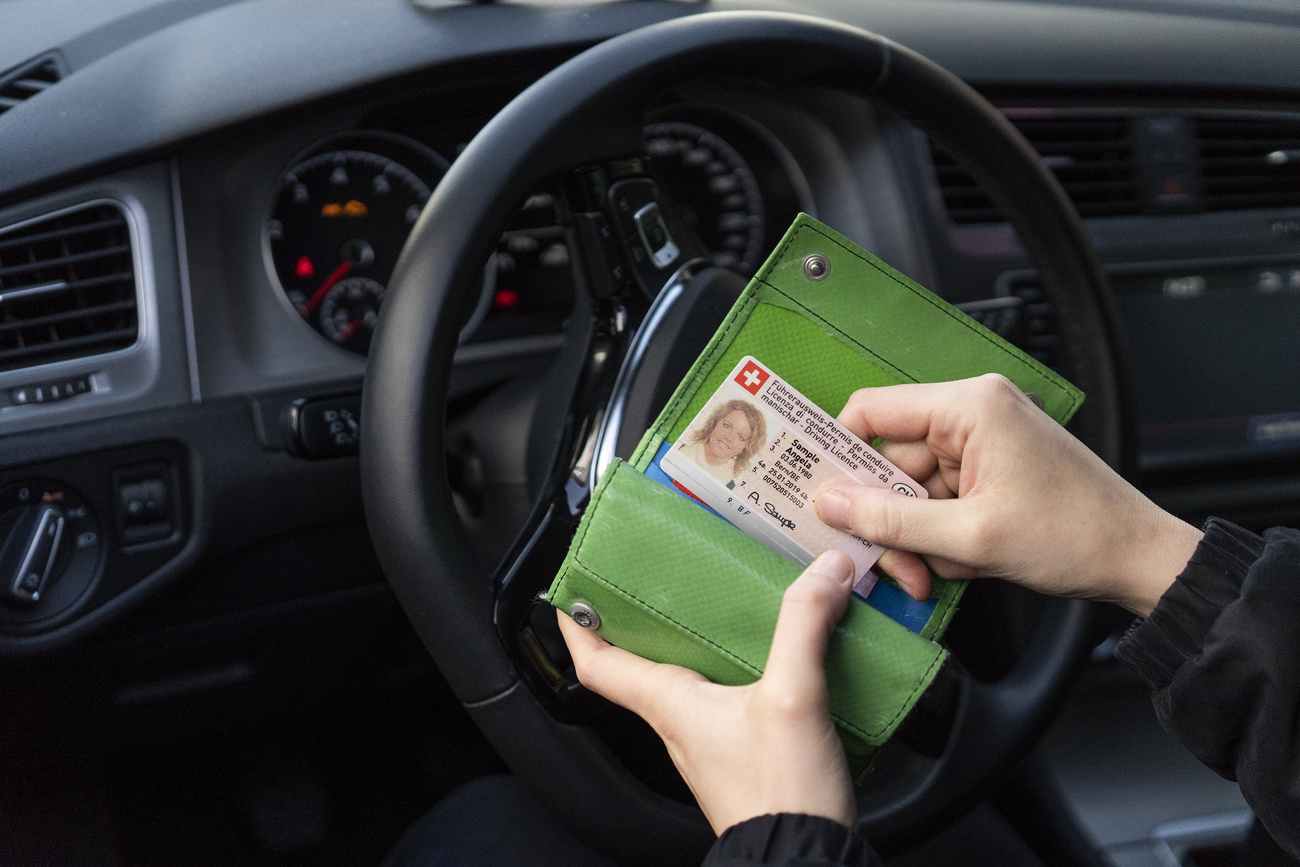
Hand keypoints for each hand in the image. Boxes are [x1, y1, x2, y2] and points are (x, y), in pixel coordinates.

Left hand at [557, 550, 857, 834]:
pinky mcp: (748, 749)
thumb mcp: (792, 697)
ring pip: (689, 678)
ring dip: (697, 638)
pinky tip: (780, 650)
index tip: (570, 587)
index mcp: (670, 704)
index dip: (576, 624)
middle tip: (655, 576)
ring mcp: (714, 739)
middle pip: (643, 662)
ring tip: (723, 598)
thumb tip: (823, 570)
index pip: (598, 663)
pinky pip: (731, 695)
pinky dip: (742, 664)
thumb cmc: (779, 797)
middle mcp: (682, 722)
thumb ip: (803, 625)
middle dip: (644, 617)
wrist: (806, 860)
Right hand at [814, 374, 1201, 615]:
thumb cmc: (1075, 535)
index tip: (817, 494)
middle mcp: (971, 414)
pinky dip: (938, 538)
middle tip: (891, 565)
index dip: (838, 453)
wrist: (1139, 560)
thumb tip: (829, 502)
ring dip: (913, 538)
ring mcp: (980, 444)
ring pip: (910, 490)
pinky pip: (937, 502)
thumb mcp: (971, 536)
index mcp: (969, 406)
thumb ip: (891, 519)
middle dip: (887, 520)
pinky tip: (958, 564)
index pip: (872, 411)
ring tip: (933, 574)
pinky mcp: (988, 471)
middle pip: (889, 462)